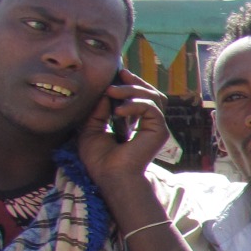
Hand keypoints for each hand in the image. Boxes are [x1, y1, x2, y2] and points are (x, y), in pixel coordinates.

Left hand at [77, 67, 170, 194]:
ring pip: (154, 97)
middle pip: (153, 94)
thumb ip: (99, 110)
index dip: (133, 83)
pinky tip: (119, 110)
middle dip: (135, 82)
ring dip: (133, 90)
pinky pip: (152, 108)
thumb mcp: (91, 128)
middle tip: (119, 76)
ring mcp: (156, 127)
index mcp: (136, 123)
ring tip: (113, 92)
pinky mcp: (159, 131)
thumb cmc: (100, 159)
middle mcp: (149, 124)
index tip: (119, 74)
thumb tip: (106, 92)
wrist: (109, 176)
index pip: (142, 97)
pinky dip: (135, 104)